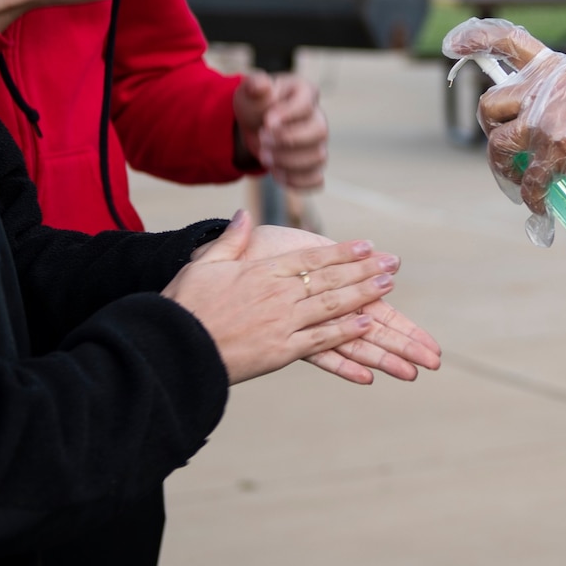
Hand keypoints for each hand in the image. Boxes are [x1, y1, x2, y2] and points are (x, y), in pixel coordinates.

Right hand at [162, 213, 430, 384]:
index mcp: (262, 271)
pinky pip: (320, 340)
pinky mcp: (280, 351)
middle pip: (329, 278)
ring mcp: (282, 323)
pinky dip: (345, 331)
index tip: (366, 246)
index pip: (311, 257)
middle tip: (392, 264)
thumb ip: (230, 240)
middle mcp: (278, 294)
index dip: (342, 252)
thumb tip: (243, 214)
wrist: (173, 346)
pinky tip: (366, 323)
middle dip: (364, 270)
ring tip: (388, 286)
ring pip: (331, 305)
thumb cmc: (183, 304)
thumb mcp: (204, 264)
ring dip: (362, 295)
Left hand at [233, 71, 329, 188]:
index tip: (266, 122)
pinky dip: (297, 181)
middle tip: (262, 140)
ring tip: (265, 157)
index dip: (287, 115)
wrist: (254, 125)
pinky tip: (277, 174)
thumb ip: (256, 86)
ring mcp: (318, 143)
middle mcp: (317, 117)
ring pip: (318, 157)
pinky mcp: (313, 165)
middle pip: (319, 132)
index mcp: (305, 92)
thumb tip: (262, 86)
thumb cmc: (256, 104)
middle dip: (287, 140)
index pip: (306, 104)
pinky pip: (316, 179)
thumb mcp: (250, 91)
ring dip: (288, 162)